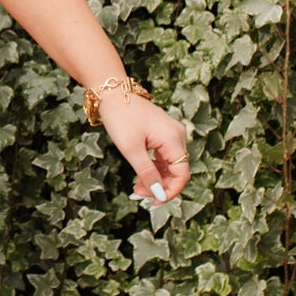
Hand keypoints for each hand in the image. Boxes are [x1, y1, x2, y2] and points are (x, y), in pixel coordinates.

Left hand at [97, 89, 190, 204]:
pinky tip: (140, 176)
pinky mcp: (162, 134)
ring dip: (156, 178)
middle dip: (160, 186)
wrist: (113, 93)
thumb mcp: (131, 149)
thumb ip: (146, 172)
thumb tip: (158, 193)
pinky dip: (153, 168)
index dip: (171, 191)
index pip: (182, 174)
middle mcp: (176, 137)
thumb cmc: (121, 118)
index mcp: (173, 139)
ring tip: (136, 187)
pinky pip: (163, 157)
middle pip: (177, 171)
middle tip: (139, 194)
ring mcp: (170, 134)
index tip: (154, 202)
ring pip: (169, 165)